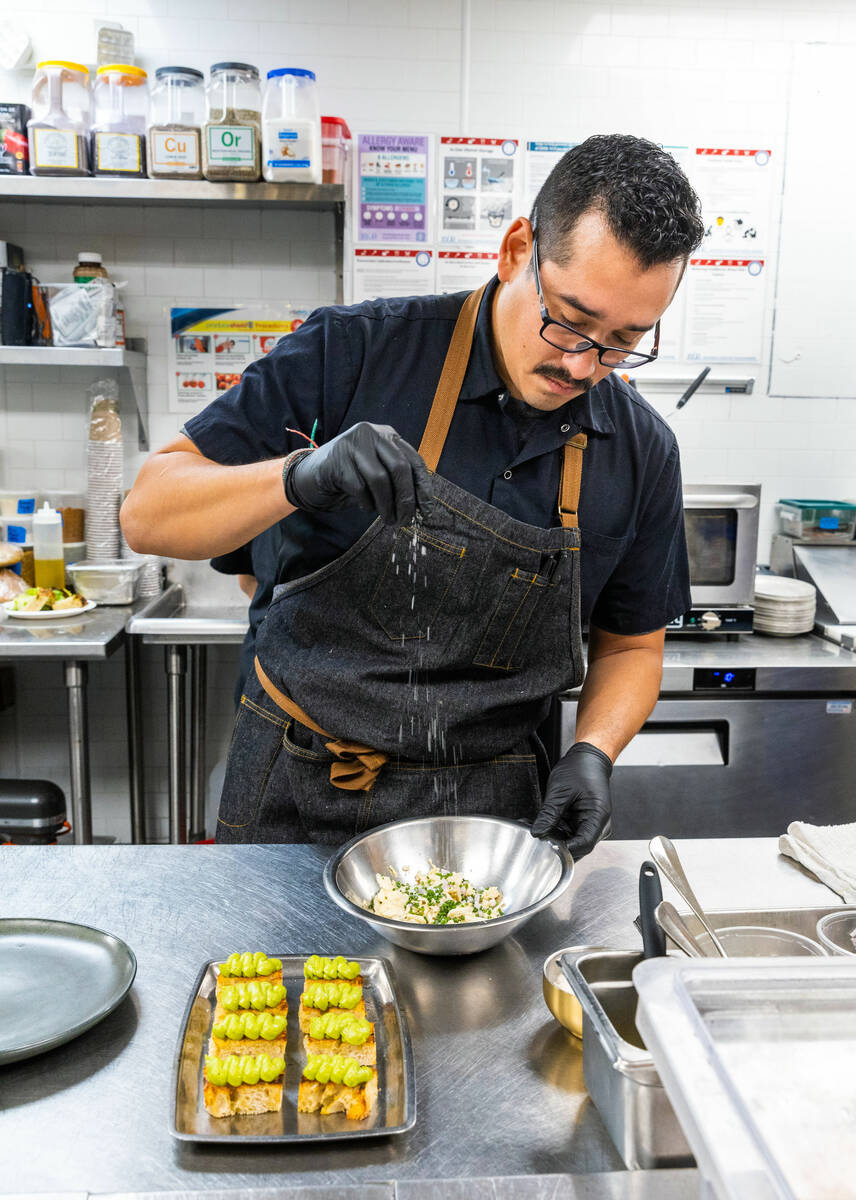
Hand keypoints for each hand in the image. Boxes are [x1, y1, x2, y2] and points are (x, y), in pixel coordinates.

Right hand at [283, 422, 432, 525]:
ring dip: (386, 506)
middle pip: (399, 467)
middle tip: (406, 521)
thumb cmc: (352, 477)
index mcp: (386, 435)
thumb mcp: (378, 472)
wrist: (311, 476)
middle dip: (406, 499)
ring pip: (380, 479)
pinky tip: (365, 506)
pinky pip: (359, 488)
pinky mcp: (337, 460)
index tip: (426, 510)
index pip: (413, 460)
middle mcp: (371, 434)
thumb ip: (398, 481)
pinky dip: (366, 503)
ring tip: (389, 520)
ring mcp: (352, 444)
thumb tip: (421, 507)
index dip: (423, 487)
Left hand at [531, 742, 612, 859]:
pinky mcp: (582, 822)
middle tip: (536, 840)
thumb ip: (549, 813)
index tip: (547, 849)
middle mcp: (599, 825)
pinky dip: (555, 831)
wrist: (588, 759)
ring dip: (554, 838)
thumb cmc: (581, 769)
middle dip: (557, 845)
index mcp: (599, 816)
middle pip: (578, 846)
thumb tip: (537, 832)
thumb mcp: (561, 791)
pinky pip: (568, 832)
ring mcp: (590, 824)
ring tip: (536, 829)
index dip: (566, 850)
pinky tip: (541, 825)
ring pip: (571, 841)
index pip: (585, 844)